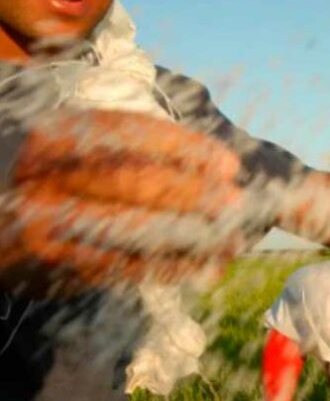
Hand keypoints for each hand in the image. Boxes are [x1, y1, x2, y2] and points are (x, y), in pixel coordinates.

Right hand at [0, 109, 247, 295]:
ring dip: (190, 237)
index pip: (130, 133)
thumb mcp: (84, 155)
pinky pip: (124, 265)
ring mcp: (47, 219)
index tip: (230, 165)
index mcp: (59, 135)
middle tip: (235, 203)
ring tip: (233, 241)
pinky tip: (206, 266)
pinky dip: (171, 267)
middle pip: (132, 181)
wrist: (0, 229)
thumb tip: (217, 170)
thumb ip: (137, 153)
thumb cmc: (61, 184)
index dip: (186, 148)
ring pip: (132, 228)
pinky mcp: (55, 261)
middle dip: (192, 193)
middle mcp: (48, 173)